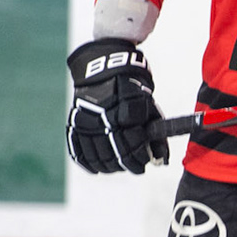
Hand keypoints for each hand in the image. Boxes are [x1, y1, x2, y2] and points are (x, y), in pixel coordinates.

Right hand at [66, 38, 167, 172]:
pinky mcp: (75, 124)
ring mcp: (88, 122)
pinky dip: (88, 163)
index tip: (145, 162)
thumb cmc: (131, 88)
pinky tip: (98, 168)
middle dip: (128, 165)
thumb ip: (155, 135)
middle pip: (115, 155)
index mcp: (126, 112)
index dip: (140, 159)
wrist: (104, 67)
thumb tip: (162, 160)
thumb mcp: (148, 107)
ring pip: (97, 157)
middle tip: (136, 167)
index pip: (133, 147)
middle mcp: (105, 118)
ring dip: (110, 167)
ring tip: (119, 167)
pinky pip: (78, 151)